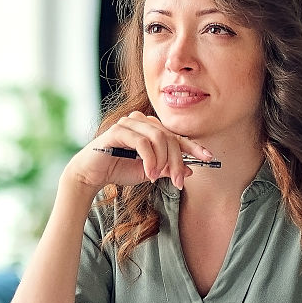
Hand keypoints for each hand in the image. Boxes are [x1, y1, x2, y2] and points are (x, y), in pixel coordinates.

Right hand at [68, 111, 214, 190]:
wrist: (91, 175)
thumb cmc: (118, 170)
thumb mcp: (150, 171)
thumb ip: (168, 168)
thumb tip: (190, 170)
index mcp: (150, 128)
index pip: (176, 135)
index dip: (194, 146)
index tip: (210, 158)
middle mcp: (141, 121)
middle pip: (170, 137)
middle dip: (177, 161)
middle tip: (177, 181)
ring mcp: (129, 123)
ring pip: (159, 138)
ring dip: (162, 161)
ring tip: (157, 177)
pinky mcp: (118, 130)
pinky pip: (142, 142)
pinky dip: (149, 159)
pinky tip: (148, 172)